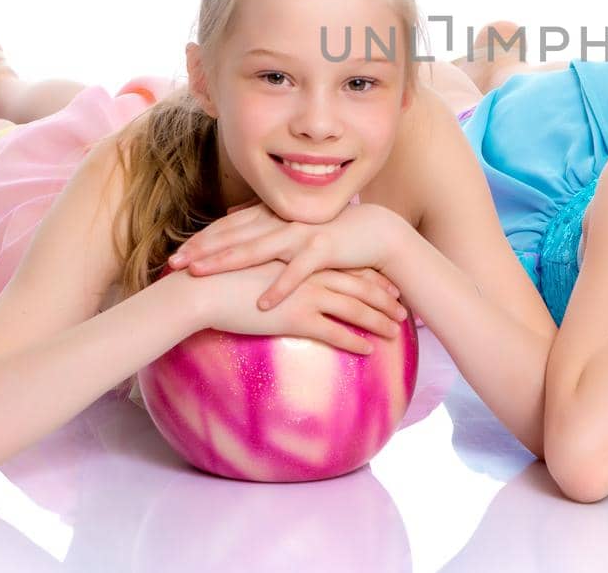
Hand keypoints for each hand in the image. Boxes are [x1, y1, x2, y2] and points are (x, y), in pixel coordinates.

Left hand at [168, 200, 405, 309]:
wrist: (375, 232)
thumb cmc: (330, 232)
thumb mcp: (292, 226)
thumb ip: (261, 220)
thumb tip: (230, 213)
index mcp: (274, 217)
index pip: (230, 227)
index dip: (202, 240)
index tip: (176, 256)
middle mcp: (283, 222)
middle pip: (235, 235)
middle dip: (203, 250)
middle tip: (174, 264)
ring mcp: (302, 234)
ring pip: (257, 248)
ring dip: (227, 261)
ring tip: (201, 274)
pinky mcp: (325, 249)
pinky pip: (298, 271)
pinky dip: (280, 287)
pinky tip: (262, 303)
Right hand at [193, 259, 407, 353]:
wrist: (204, 287)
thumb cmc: (225, 277)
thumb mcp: (259, 263)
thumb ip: (277, 266)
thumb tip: (284, 277)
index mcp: (305, 258)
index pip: (347, 266)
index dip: (371, 277)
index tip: (389, 286)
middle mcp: (311, 273)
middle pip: (360, 285)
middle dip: (385, 299)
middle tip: (403, 310)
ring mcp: (307, 294)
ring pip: (355, 308)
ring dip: (378, 320)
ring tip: (396, 331)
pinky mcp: (297, 316)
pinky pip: (334, 331)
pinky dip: (354, 340)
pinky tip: (368, 350)